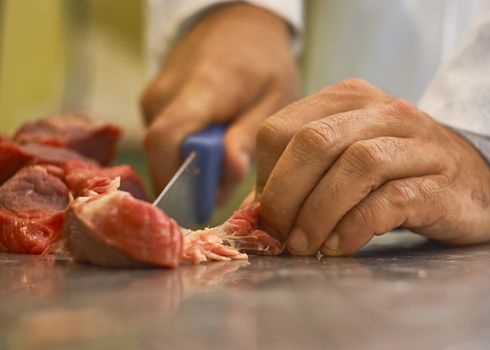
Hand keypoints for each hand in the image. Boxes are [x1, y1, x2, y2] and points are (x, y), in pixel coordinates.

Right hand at [141, 3, 297, 198]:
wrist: (237, 23)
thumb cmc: (263, 62)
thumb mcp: (274, 98)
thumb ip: (248, 136)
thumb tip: (228, 172)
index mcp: (202, 89)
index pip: (166, 140)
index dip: (176, 180)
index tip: (200, 207)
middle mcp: (166, 93)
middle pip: (164, 153)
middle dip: (192, 178)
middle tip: (229, 177)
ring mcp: (155, 96)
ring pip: (164, 149)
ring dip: (193, 163)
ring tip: (227, 150)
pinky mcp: (153, 102)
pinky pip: (166, 138)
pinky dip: (188, 149)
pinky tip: (214, 138)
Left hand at [255, 79, 489, 255]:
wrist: (472, 178)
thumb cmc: (396, 171)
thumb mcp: (343, 162)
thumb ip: (299, 181)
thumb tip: (252, 217)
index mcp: (346, 100)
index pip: (282, 129)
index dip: (265, 176)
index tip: (265, 215)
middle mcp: (382, 112)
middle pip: (315, 142)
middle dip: (285, 195)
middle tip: (280, 235)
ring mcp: (416, 143)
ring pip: (355, 166)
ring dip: (319, 213)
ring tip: (307, 246)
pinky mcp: (440, 182)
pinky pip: (390, 199)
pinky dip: (355, 226)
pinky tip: (340, 246)